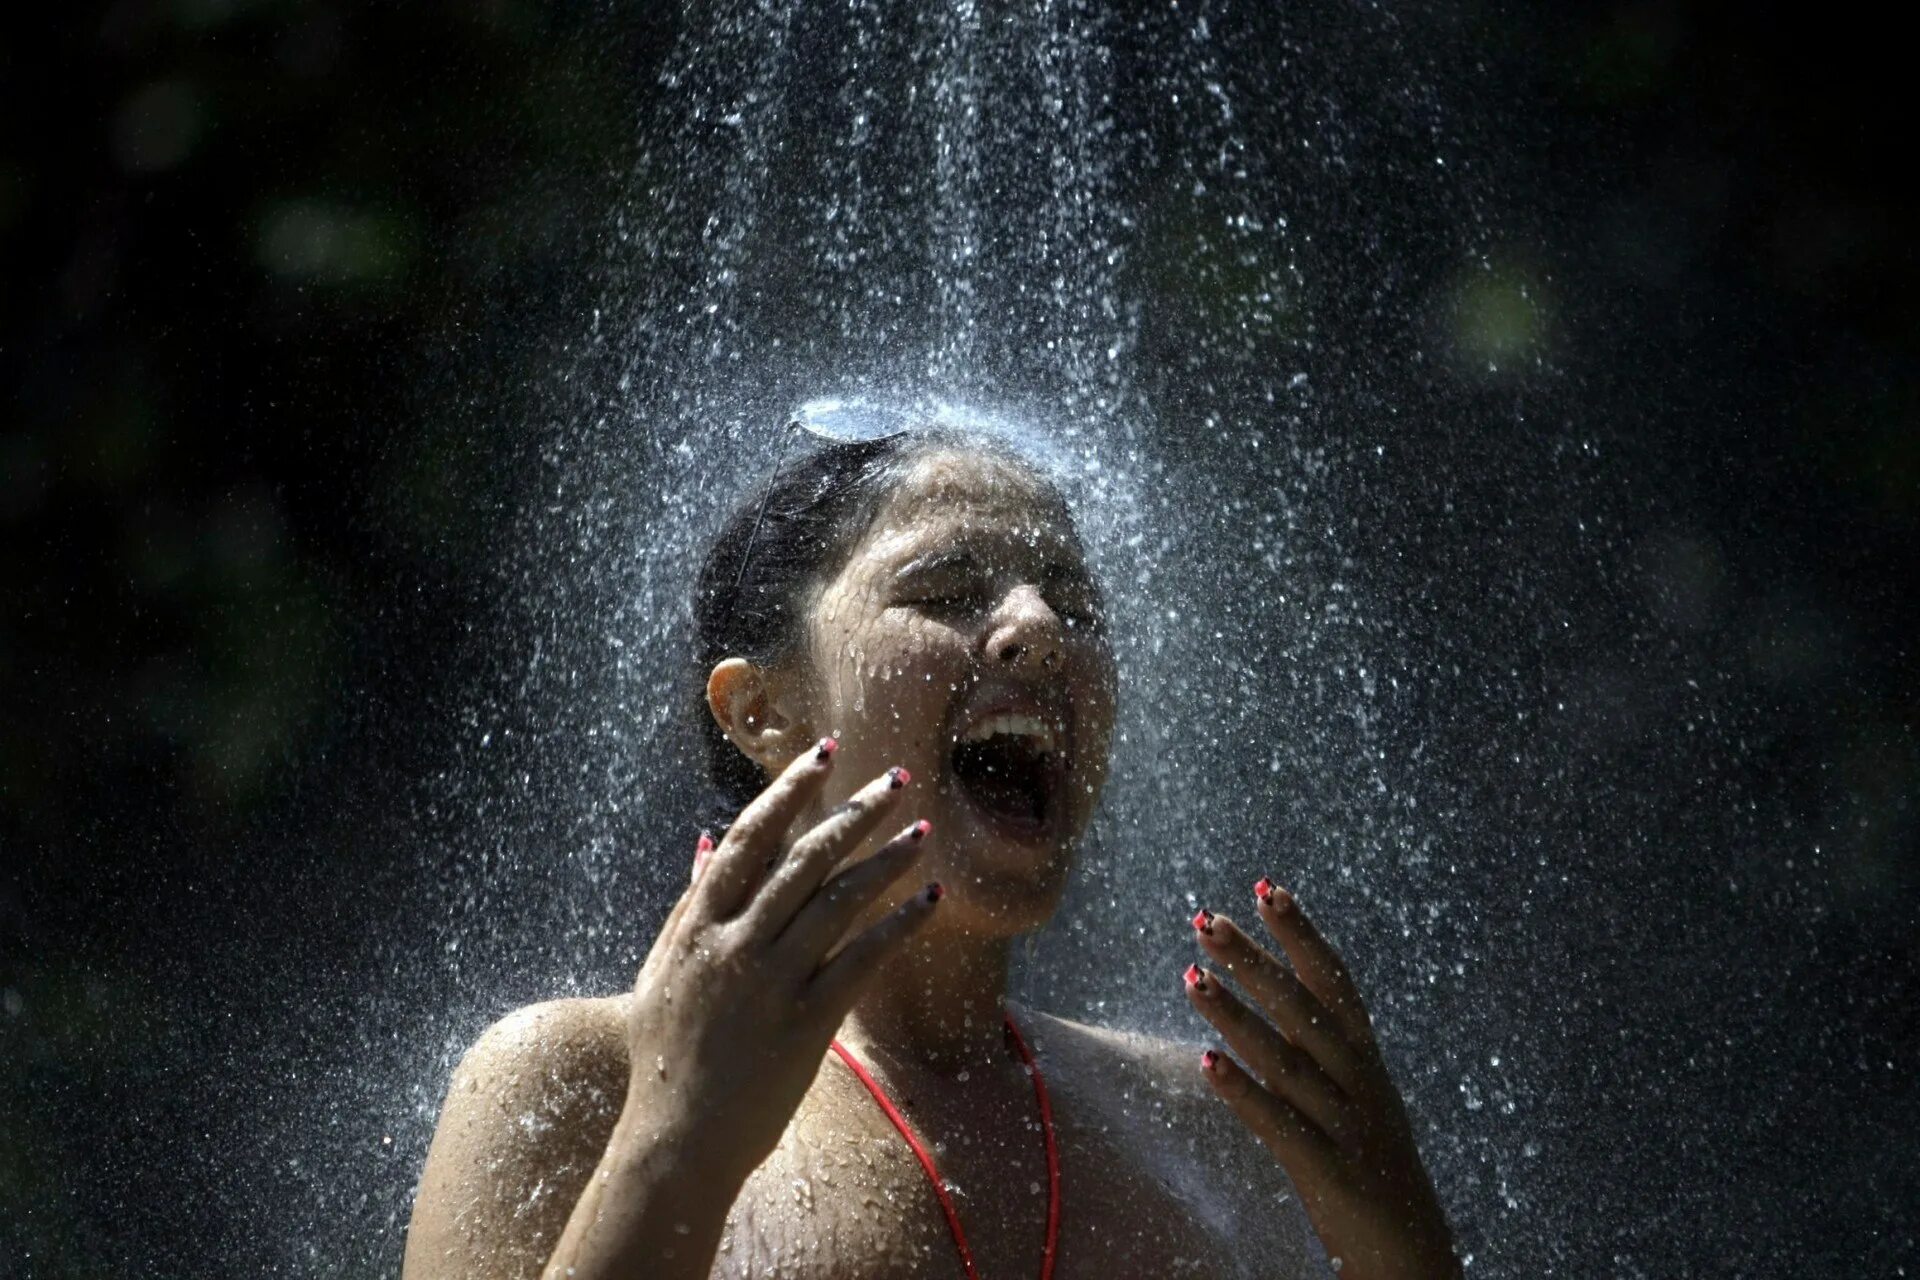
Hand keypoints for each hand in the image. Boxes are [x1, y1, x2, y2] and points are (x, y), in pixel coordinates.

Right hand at [623, 739, 940, 1184]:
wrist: (675, 1142)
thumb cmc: (666, 1057)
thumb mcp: (662, 972)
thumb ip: (687, 904)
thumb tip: (708, 840)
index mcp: (698, 925)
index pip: (751, 837)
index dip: (790, 789)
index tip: (825, 753)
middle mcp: (735, 943)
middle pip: (805, 858)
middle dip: (855, 810)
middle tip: (898, 776)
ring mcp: (771, 981)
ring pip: (840, 900)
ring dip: (887, 858)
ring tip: (923, 827)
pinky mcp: (806, 1021)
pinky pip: (863, 958)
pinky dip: (899, 922)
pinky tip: (929, 896)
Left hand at [1183, 885, 1460, 1279]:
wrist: (1415, 1261)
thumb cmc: (1372, 1173)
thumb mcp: (1358, 1100)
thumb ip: (1322, 1051)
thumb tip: (1274, 994)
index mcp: (1368, 1063)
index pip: (1335, 982)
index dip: (1302, 934)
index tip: (1266, 887)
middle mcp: (1362, 1085)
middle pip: (1304, 1009)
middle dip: (1254, 960)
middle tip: (1205, 919)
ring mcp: (1349, 1128)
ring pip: (1287, 1060)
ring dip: (1236, 1014)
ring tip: (1189, 975)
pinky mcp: (1332, 1174)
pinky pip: (1282, 1127)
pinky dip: (1244, 1093)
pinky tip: (1204, 1062)